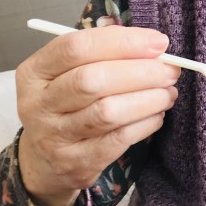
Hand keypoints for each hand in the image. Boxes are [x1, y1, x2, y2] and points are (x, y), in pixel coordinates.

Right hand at [16, 25, 179, 205]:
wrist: (42, 160)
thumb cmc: (66, 103)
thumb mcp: (68, 73)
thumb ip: (104, 53)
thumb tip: (154, 45)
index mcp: (35, 72)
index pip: (76, 47)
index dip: (123, 42)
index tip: (159, 43)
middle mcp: (38, 104)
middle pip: (93, 80)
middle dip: (142, 72)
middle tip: (170, 71)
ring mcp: (54, 137)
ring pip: (108, 112)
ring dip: (149, 99)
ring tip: (168, 93)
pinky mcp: (75, 163)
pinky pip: (118, 139)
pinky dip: (145, 124)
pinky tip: (156, 114)